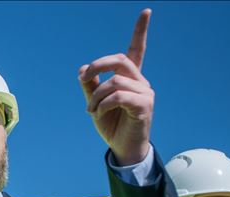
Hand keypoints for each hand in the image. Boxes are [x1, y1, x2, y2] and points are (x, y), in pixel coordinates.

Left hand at [79, 9, 153, 164]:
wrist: (123, 149)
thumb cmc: (112, 126)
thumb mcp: (95, 103)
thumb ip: (90, 86)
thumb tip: (82, 69)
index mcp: (130, 78)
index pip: (137, 50)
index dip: (141, 30)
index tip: (147, 11)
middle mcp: (140, 82)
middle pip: (120, 60)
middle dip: (97, 65)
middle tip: (83, 79)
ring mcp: (145, 93)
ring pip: (115, 81)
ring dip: (96, 95)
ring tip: (90, 109)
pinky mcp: (145, 106)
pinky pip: (119, 96)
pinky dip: (103, 104)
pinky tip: (98, 113)